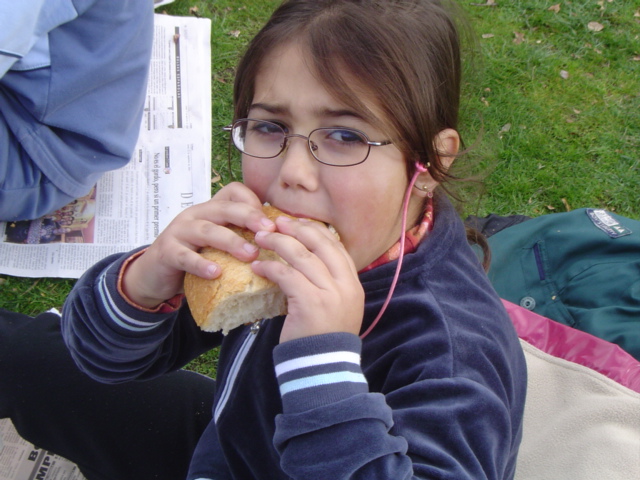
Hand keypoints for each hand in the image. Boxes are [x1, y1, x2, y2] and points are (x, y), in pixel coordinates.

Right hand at [121, 183, 276, 307]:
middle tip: (269, 232)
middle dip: (249, 217)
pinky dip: (201, 264)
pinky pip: (185, 256)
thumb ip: (239, 238)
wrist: (153, 275)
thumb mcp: (217, 244)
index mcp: (211, 210)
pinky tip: (216, 273)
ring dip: (231, 241)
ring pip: (207, 230)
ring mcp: (180, 232)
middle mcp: (196, 215)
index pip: (233, 192)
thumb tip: (279, 245)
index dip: (253, 202)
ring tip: (250, 255)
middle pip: (225, 208)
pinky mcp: (167, 252)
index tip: (271, 222)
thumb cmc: (193, 257)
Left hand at [251, 217, 364, 342]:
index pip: (337, 246)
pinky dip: (270, 267)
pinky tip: (258, 267)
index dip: (316, 231)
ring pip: (302, 256)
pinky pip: (287, 275)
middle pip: (321, 244)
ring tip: (261, 239)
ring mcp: (330, 293)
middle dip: (297, 229)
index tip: (297, 224)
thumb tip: (305, 260)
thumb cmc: (323, 339)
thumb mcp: (336, 308)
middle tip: (277, 223)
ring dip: (279, 243)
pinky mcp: (310, 303)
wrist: (323, 368)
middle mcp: (346, 285)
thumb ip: (328, 284)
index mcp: (353, 284)